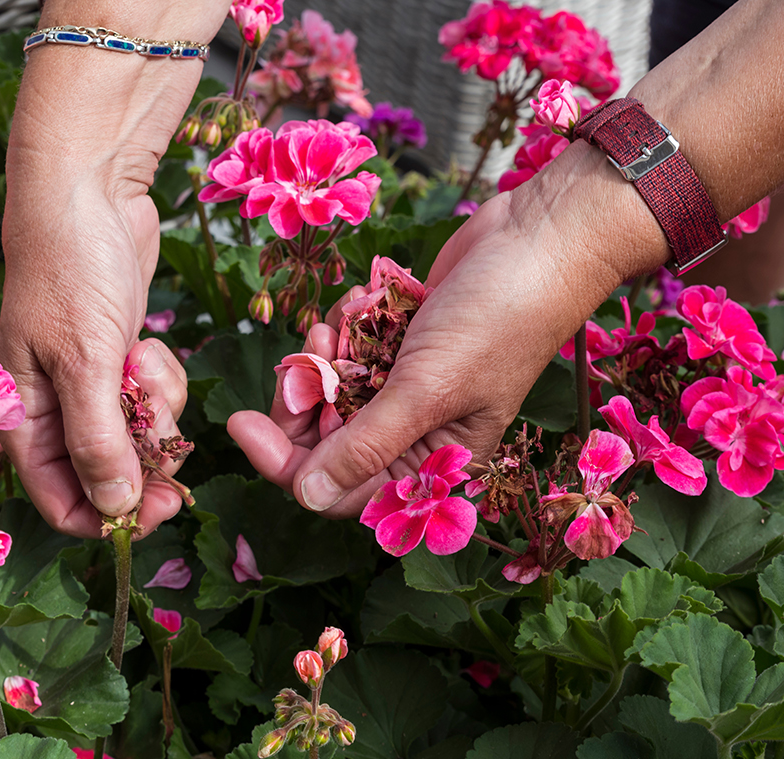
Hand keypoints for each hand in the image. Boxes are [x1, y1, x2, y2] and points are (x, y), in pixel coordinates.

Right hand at [0, 170, 189, 538]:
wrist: (88, 190)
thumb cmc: (69, 269)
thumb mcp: (84, 361)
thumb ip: (97, 441)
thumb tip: (114, 511)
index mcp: (22, 421)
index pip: (62, 503)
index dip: (109, 518)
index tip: (158, 510)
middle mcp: (51, 412)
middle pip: (107, 477)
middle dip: (142, 458)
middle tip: (170, 437)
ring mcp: (88, 386)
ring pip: (136, 439)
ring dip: (155, 412)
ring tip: (144, 361)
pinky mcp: (119, 361)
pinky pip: (150, 400)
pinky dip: (160, 381)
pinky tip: (149, 344)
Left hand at [229, 145, 655, 515]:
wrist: (541, 236)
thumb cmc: (499, 319)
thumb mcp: (425, 390)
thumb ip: (365, 447)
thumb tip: (308, 498)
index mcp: (437, 464)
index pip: (341, 489)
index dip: (288, 465)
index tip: (243, 424)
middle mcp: (420, 433)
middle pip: (326, 444)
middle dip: (302, 402)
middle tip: (296, 357)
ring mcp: (410, 385)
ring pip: (332, 393)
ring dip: (323, 356)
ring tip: (332, 322)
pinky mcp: (402, 342)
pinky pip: (349, 349)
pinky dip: (345, 325)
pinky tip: (359, 297)